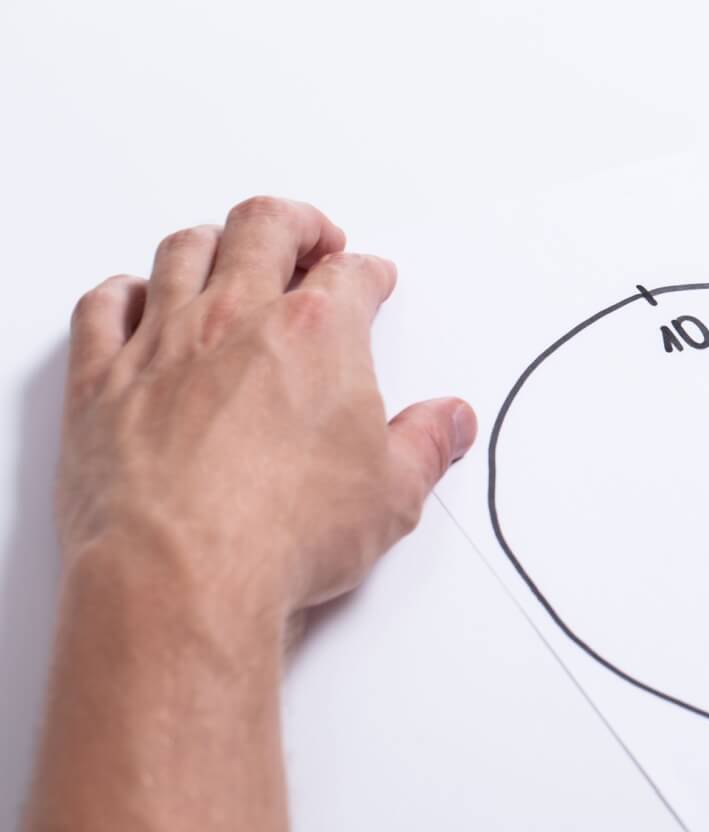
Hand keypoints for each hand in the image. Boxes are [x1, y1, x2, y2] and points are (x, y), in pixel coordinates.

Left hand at [59, 196, 474, 623]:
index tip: (372, 279)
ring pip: (182, 253)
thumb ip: (426, 446)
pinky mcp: (102, 381)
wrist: (183, 572)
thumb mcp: (391, 495)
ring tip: (227, 250)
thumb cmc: (282, 531)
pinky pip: (103, 308)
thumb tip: (450, 421)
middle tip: (311, 236)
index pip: (350, 276)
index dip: (368, 273)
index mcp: (318, 335)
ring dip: (212, 242)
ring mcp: (162, 343)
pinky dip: (122, 292)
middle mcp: (237, 319)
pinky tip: (134, 297)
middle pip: (262, 230)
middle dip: (295, 225)